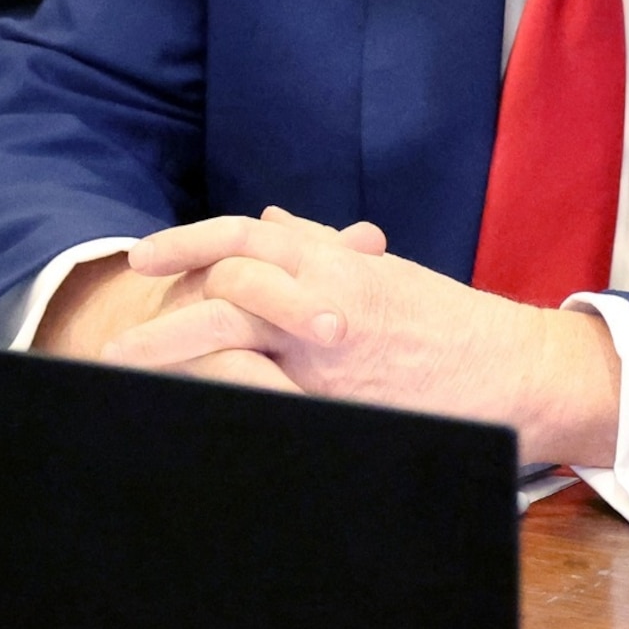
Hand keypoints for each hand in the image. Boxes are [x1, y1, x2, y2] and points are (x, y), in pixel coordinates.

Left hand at [100, 207, 623, 465]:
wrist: (510, 368)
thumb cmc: (445, 321)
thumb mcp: (380, 272)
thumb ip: (319, 247)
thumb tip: (267, 216)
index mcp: (334, 263)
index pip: (245, 236)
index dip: (188, 242)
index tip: (143, 258)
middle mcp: (327, 300)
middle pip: (227, 290)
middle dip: (166, 315)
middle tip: (118, 343)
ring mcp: (331, 356)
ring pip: (237, 341)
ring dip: (179, 357)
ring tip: (131, 379)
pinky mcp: (340, 401)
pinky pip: (267, 396)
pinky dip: (227, 400)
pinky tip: (193, 412)